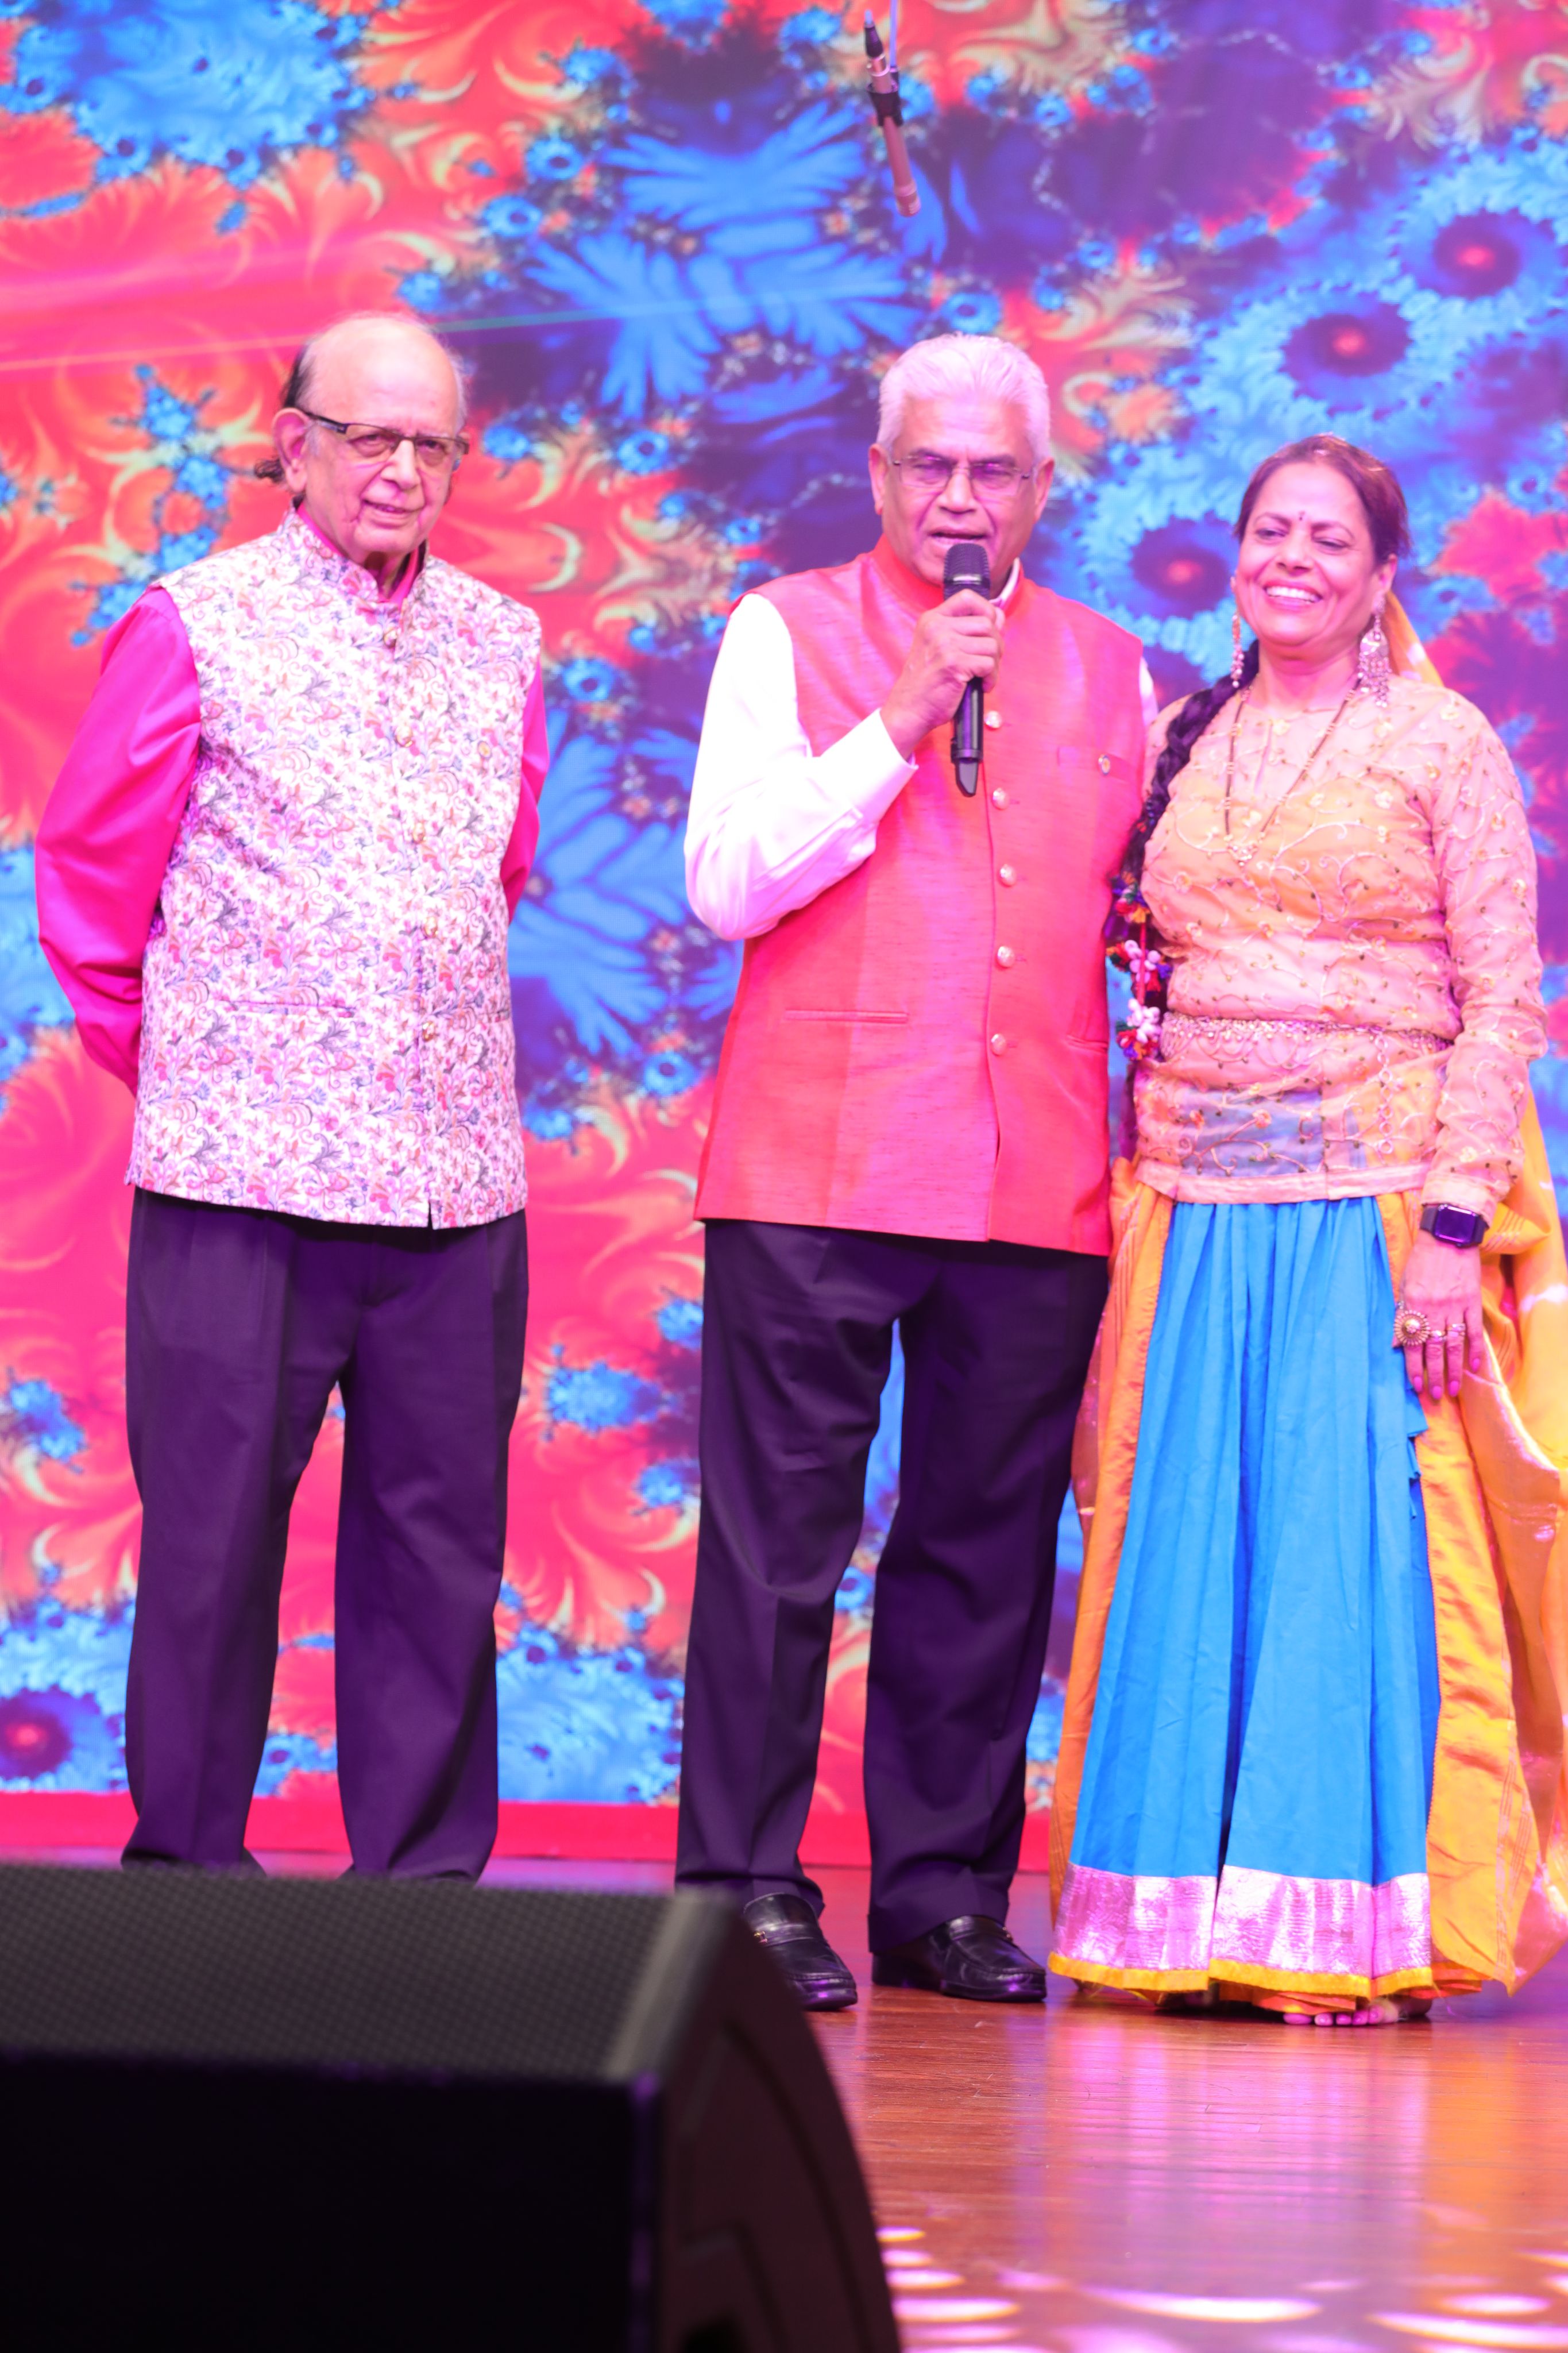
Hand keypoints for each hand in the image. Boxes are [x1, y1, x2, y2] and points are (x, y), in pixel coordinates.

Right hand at [880, 591, 1003, 759]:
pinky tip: (982, 686)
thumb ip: (966, 629)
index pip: (967, 597)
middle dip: (996, 644)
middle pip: (986, 623)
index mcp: (932, 619)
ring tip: (984, 676)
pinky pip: (989, 664)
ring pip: (991, 644)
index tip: (990, 628)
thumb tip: (998, 615)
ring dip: (995, 663)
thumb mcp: (939, 647)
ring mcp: (945, 644)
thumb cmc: (927, 682)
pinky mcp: (954, 664)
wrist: (909, 709)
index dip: (986, 609)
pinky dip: (991, 678)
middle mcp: (937, 627)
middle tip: (989, 662)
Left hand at [1397, 1231, 1483, 1399]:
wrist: (1447, 1236)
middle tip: (1437, 1394)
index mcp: (1414, 1305)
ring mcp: (1455, 1305)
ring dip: (1455, 1369)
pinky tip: (1475, 1366)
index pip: (1413, 1344)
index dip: (1414, 1367)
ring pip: (1454, 1344)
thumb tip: (1396, 1344)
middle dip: (1435, 1375)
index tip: (1417, 1386)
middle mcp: (1434, 1308)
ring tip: (1455, 1389)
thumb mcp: (1403, 1287)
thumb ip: (1401, 1316)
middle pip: (1434, 1349)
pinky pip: (1474, 1329)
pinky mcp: (1473, 1300)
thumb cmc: (1421, 1262)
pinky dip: (1474, 1349)